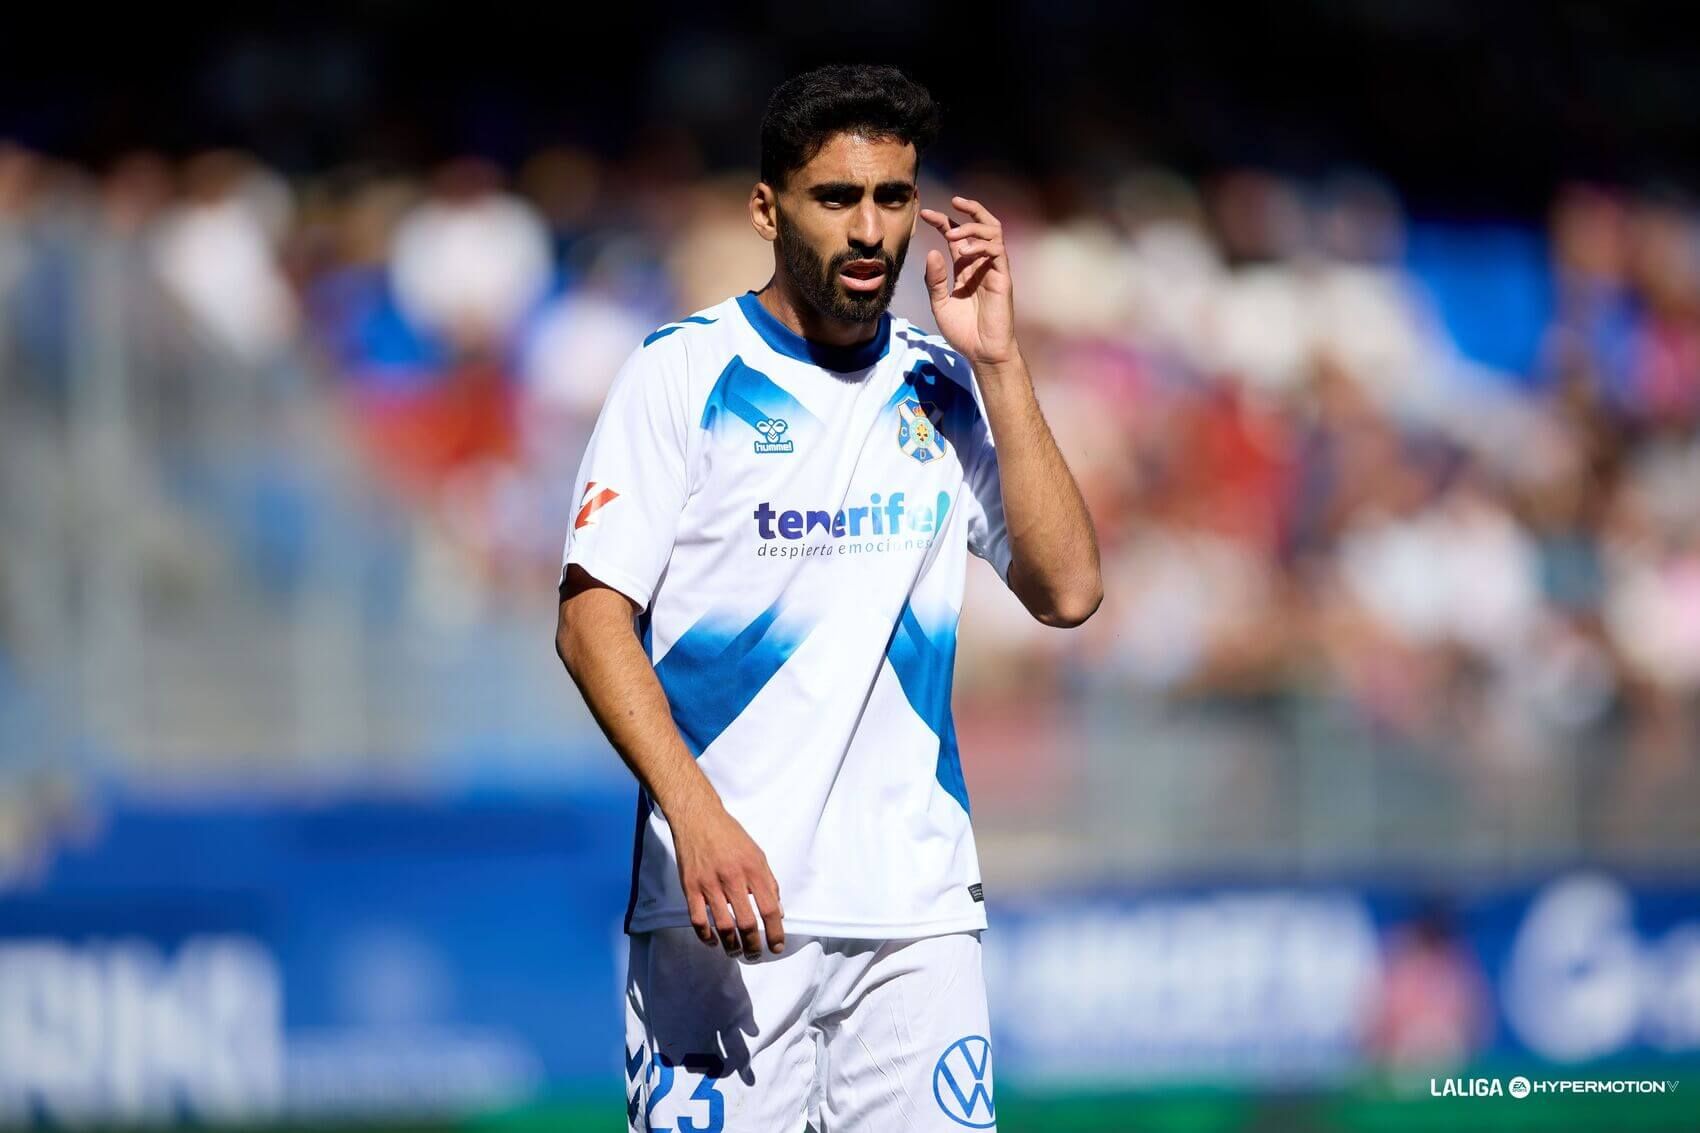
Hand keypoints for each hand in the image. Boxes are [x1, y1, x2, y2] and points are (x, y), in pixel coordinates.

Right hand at [671, 800, 784, 958]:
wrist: (698, 818)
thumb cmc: (730, 836)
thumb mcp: (757, 854)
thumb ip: (768, 882)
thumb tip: (777, 911)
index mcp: (753, 869)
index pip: (769, 909)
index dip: (775, 932)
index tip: (777, 946)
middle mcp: (732, 878)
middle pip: (746, 923)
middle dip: (753, 945)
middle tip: (755, 955)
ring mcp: (709, 884)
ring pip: (722, 926)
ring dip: (731, 946)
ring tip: (737, 952)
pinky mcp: (690, 887)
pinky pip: (698, 920)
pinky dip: (706, 937)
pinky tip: (714, 942)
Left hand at [920, 196, 1018, 367]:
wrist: (981, 352)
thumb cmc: (963, 331)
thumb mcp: (940, 303)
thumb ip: (935, 279)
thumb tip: (932, 251)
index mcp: (965, 267)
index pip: (956, 235)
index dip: (942, 220)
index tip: (925, 213)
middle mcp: (980, 263)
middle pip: (981, 225)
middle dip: (970, 209)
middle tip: (953, 202)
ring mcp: (993, 269)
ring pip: (993, 232)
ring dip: (973, 226)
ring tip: (953, 233)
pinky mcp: (1003, 278)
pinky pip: (997, 251)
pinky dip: (981, 245)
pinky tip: (965, 252)